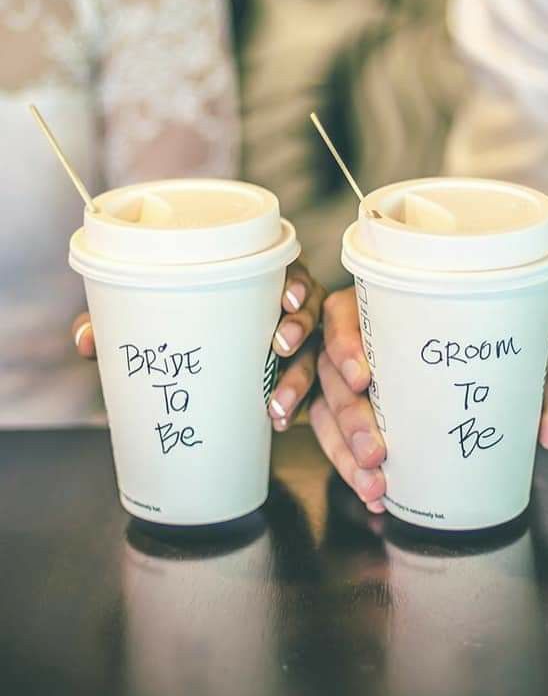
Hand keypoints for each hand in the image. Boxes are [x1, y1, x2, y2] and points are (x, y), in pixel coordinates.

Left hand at [72, 258, 325, 429]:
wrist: (193, 372)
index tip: (285, 298)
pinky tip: (277, 423)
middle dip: (299, 329)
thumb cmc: (181, 329)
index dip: (295, 282)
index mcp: (261, 282)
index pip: (289, 272)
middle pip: (310, 313)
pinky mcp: (296, 378)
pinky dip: (295, 407)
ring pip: (313, 357)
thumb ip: (118, 327)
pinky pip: (307, 392)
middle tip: (280, 347)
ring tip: (275, 405)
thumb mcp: (154, 324)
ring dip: (297, 379)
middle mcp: (286, 310)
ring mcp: (297, 346)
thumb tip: (86, 341)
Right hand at [310, 286, 547, 512]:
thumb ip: (537, 388)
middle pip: (330, 375)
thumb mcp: (514, 363)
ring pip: (325, 414)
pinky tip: (372, 497)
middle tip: (376, 453)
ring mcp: (342, 382)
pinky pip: (333, 442)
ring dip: (345, 454)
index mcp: (381, 312)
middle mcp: (354, 344)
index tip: (363, 377)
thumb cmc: (488, 353)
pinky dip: (349, 470)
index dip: (344, 345)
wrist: (482, 377)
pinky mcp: (344, 416)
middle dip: (351, 419)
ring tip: (375, 488)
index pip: (342, 317)